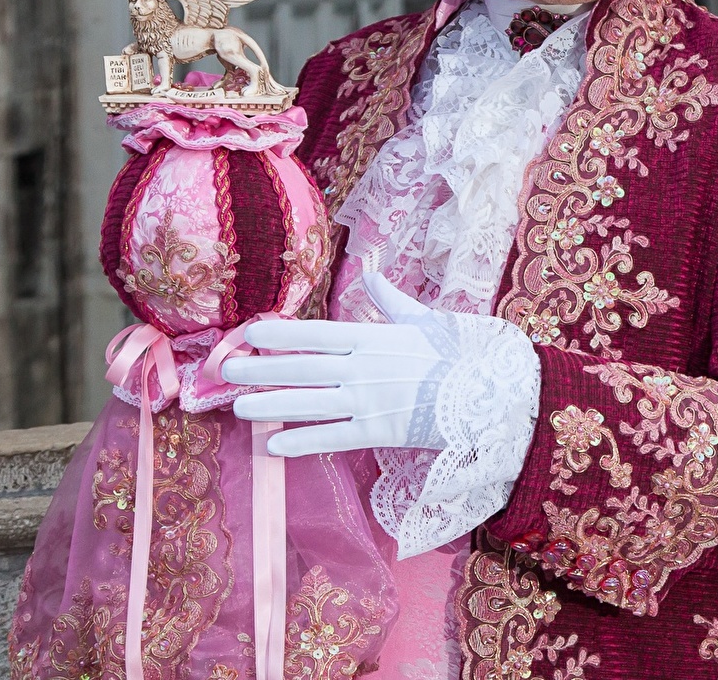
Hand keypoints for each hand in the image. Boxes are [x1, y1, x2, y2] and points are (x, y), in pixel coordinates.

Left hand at [224, 270, 449, 457]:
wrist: (492, 394)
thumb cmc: (461, 353)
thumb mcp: (427, 319)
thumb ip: (391, 300)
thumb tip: (371, 272)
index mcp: (375, 337)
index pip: (317, 334)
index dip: (281, 334)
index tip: (250, 334)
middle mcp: (365, 368)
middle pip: (302, 369)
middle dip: (260, 370)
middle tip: (225, 371)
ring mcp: (370, 402)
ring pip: (309, 403)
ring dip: (270, 405)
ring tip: (238, 407)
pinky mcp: (379, 432)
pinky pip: (333, 437)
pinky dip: (302, 441)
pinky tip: (273, 445)